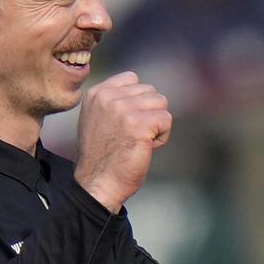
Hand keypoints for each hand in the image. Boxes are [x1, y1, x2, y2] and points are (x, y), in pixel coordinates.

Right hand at [73, 72, 171, 212]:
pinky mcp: (139, 124)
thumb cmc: (102, 156)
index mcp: (97, 93)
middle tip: (132, 136)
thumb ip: (114, 100)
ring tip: (139, 141)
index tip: (126, 123)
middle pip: (150, 91)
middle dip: (148, 114)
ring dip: (156, 124)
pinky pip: (167, 120)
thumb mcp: (98, 118)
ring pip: (161, 103)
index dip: (137, 101)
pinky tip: (146, 148)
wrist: (98, 184)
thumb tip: (143, 91)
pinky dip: (162, 137)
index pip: (132, 79)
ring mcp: (123, 109)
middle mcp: (108, 97)